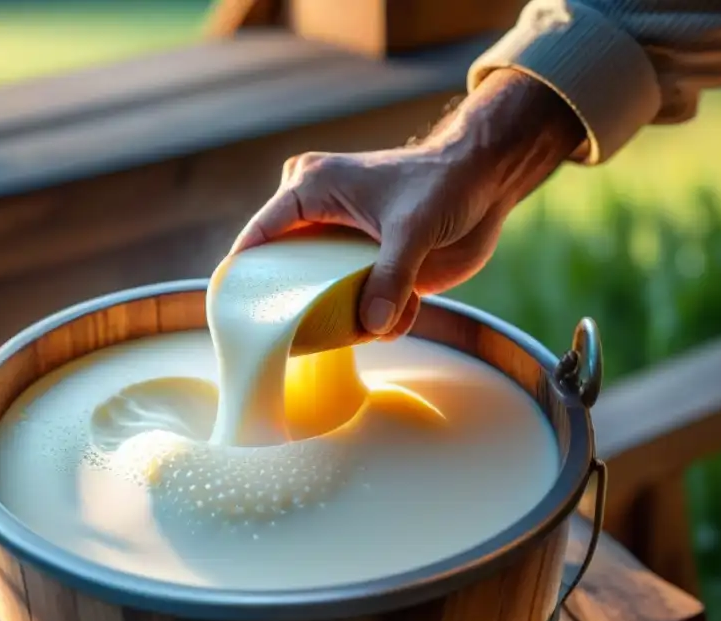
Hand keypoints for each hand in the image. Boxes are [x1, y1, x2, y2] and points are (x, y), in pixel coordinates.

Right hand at [228, 69, 585, 338]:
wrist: (486, 181)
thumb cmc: (442, 184)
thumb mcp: (412, 229)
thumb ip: (390, 277)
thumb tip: (371, 326)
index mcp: (308, 190)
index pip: (258, 238)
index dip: (243, 277)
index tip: (234, 319)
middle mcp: (315, 217)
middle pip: (285, 273)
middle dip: (302, 308)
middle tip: (307, 338)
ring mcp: (339, 245)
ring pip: (322, 296)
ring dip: (349, 317)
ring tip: (379, 319)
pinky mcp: (365, 267)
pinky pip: (355, 304)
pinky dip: (379, 316)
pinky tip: (406, 310)